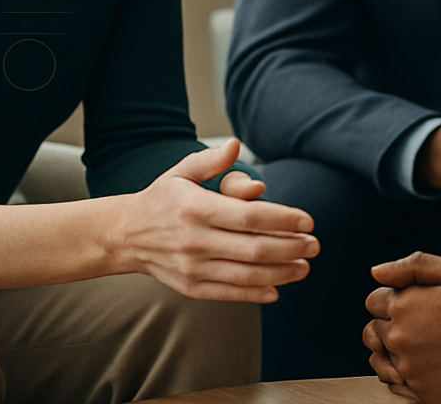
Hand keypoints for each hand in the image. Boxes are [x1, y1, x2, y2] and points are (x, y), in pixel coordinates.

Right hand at [110, 138, 318, 302]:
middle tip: (314, 245)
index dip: (283, 220)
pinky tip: (278, 288)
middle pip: (254, 248)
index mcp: (196, 208)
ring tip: (304, 267)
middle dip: (291, 248)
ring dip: (282, 273)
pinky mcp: (191, 287)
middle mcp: (195, 240)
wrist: (125, 235)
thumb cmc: (162, 198)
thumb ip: (211, 161)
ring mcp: (193, 267)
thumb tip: (237, 145)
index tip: (308, 221)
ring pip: (247, 274)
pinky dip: (257, 293)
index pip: (249, 216)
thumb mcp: (181, 172)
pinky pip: (230, 293)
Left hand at [365, 253, 440, 403]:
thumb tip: (378, 272)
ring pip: (379, 358)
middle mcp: (400, 338)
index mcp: (406, 305)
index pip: (374, 300)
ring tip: (419, 343)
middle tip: (421, 321)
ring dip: (390, 348)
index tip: (415, 300)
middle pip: (374, 329)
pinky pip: (394, 383)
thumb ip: (416, 266)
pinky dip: (401, 372)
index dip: (393, 296)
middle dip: (390, 322)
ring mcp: (409, 369)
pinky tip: (422, 363)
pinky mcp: (420, 393)